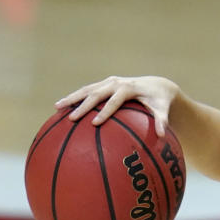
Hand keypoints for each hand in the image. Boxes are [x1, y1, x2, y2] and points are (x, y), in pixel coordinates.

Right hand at [55, 75, 177, 136]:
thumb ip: (162, 121)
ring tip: (57, 108)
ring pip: (87, 89)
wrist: (156, 85)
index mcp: (129, 88)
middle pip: (97, 93)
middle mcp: (117, 83)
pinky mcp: (103, 84)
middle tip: (72, 119)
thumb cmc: (159, 100)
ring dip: (72, 98)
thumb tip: (163, 136)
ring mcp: (108, 82)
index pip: (115, 100)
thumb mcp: (163, 109)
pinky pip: (86, 91)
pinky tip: (61, 109)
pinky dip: (74, 98)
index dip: (105, 111)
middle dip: (83, 106)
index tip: (95, 123)